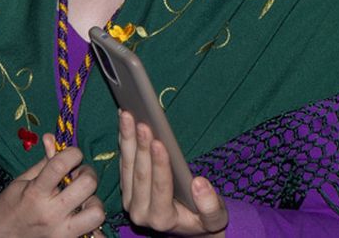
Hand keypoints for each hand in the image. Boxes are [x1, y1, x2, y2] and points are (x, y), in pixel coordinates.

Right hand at [0, 135, 105, 237]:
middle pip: (87, 185)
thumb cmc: (9, 206)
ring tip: (82, 198)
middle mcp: (51, 213)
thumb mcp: (22, 181)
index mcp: (36, 193)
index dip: (73, 153)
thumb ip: (43, 162)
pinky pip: (94, 234)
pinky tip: (82, 215)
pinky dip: (92, 223)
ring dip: (94, 200)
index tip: (72, 154)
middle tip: (77, 176)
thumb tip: (51, 138)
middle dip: (87, 173)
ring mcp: (61, 232)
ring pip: (97, 212)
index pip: (61, 164)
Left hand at [118, 111, 228, 236]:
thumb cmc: (202, 218)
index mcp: (162, 220)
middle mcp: (141, 212)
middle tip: (142, 123)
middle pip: (140, 174)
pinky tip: (124, 120)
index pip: (160, 189)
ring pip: (127, 166)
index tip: (159, 142)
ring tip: (127, 115)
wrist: (186, 224)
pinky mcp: (126, 188)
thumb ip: (210, 206)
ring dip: (127, 139)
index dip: (160, 165)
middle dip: (141, 147)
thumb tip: (200, 184)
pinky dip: (123, 140)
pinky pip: (123, 161)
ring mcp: (130, 200)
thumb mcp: (215, 219)